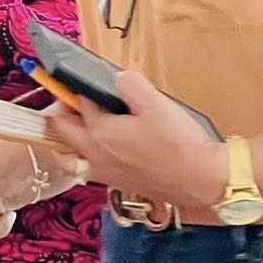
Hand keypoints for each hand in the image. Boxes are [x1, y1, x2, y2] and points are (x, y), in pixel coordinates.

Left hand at [43, 71, 228, 208]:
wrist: (199, 181)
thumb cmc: (179, 144)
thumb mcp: (156, 102)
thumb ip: (130, 84)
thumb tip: (118, 79)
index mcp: (100, 132)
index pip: (78, 102)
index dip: (80, 87)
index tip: (84, 79)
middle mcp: (94, 154)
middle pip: (62, 129)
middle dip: (64, 110)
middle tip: (75, 97)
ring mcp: (102, 172)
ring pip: (69, 154)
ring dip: (69, 137)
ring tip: (82, 123)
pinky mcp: (115, 183)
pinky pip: (85, 168)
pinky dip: (83, 155)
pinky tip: (103, 147)